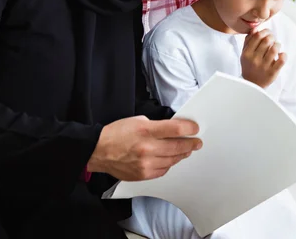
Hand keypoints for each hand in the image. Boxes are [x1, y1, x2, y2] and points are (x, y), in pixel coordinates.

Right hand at [87, 116, 201, 180]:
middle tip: (197, 142)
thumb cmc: (116, 133)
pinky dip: (169, 164)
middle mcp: (147, 148)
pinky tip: (170, 159)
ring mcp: (146, 163)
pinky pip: (163, 170)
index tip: (195, 128)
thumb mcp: (138, 120)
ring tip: (186, 150)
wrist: (99, 151)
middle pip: (178, 146)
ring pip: (172, 160)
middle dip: (190, 144)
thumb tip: (173, 130)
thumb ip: (156, 126)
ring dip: (181, 154)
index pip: (175, 129)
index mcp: (146, 130)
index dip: (189, 128)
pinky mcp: (143, 174)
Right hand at [241, 29, 286, 87]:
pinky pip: (282, 60)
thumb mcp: (245, 53)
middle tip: (273, 38)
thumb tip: (255, 29)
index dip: (265, 31)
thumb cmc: (249, 66)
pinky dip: (284, 55)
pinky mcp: (273, 72)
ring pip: (275, 48)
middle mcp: (255, 59)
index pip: (257, 36)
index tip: (268, 33)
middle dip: (272, 36)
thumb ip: (248, 41)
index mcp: (247, 53)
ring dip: (278, 44)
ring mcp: (264, 66)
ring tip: (277, 46)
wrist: (252, 84)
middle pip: (267, 40)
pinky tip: (281, 55)